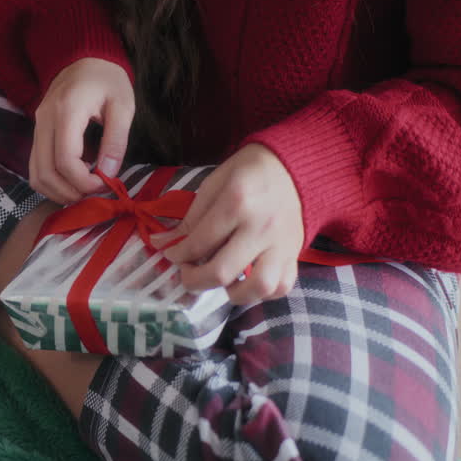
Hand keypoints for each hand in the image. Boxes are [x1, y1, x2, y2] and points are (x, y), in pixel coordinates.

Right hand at [30, 58, 134, 203]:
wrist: (85, 58)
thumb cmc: (108, 80)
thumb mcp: (123, 106)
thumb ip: (116, 140)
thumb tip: (108, 174)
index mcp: (67, 111)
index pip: (65, 160)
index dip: (84, 181)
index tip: (105, 184)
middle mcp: (45, 120)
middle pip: (45, 172)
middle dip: (69, 192)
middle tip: (94, 194)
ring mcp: (37, 126)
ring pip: (35, 173)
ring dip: (57, 191)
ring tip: (82, 192)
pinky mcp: (37, 132)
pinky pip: (35, 165)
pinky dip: (51, 181)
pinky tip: (72, 181)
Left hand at [163, 144, 303, 304]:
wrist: (291, 167)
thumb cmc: (247, 172)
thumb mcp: (214, 184)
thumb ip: (192, 217)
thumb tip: (165, 243)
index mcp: (237, 203)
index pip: (199, 242)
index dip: (178, 254)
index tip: (171, 255)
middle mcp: (261, 227)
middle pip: (223, 271)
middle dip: (195, 281)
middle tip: (188, 275)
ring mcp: (282, 243)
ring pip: (259, 287)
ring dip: (233, 294)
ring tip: (221, 284)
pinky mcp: (295, 253)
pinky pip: (282, 286)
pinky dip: (262, 293)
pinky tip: (247, 283)